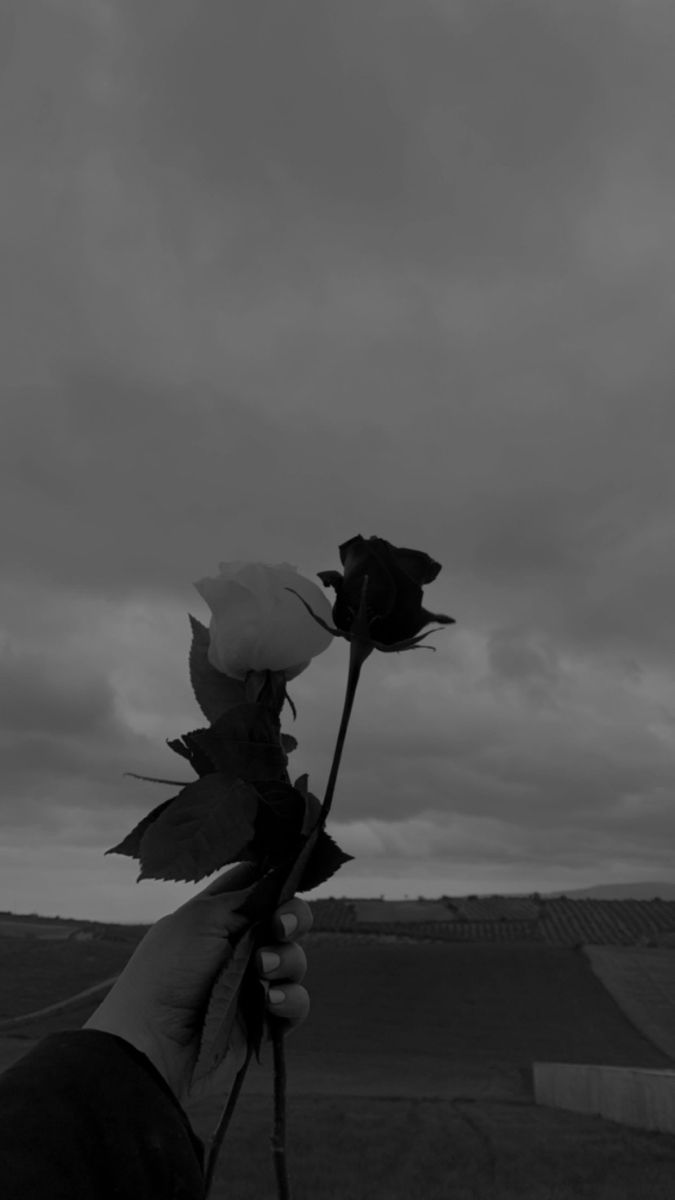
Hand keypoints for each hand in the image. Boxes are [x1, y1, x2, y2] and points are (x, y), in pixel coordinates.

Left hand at [83, 862, 312, 1106]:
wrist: (153, 1042)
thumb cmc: (167, 972)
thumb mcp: (200, 918)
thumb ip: (245, 895)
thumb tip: (278, 876)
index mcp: (217, 916)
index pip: (255, 884)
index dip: (276, 876)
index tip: (289, 872)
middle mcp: (237, 946)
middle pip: (285, 919)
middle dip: (293, 917)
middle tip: (281, 925)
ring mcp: (251, 984)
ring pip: (294, 959)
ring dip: (287, 959)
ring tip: (263, 969)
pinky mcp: (263, 1022)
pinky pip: (295, 1003)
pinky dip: (290, 999)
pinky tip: (272, 1002)